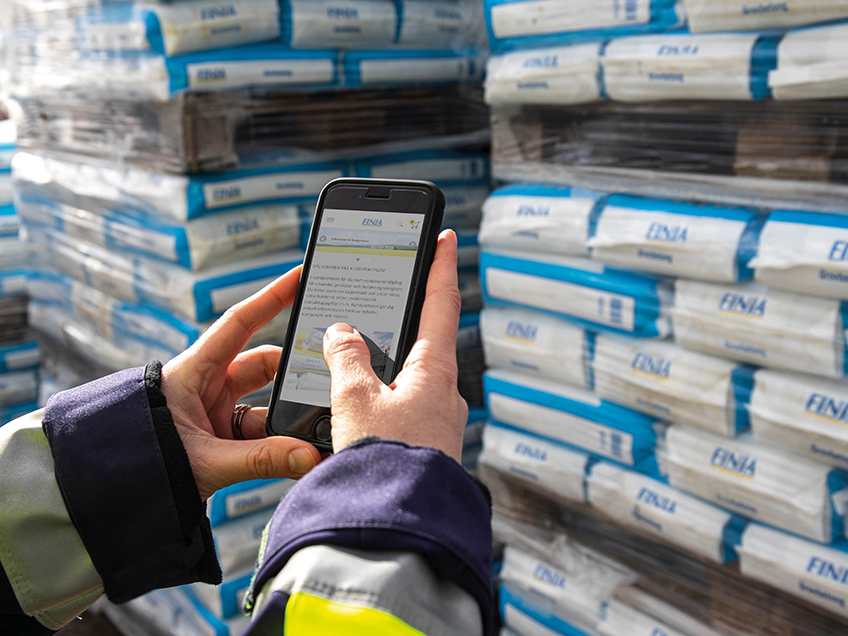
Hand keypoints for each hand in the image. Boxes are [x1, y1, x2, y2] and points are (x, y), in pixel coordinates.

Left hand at [161, 267, 322, 499]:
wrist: (114, 495)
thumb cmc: (142, 464)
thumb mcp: (203, 460)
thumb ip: (260, 460)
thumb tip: (309, 457)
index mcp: (193, 370)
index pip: (240, 322)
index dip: (272, 296)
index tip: (301, 275)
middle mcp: (207, 383)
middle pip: (264, 364)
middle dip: (296, 371)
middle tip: (329, 374)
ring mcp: (215, 410)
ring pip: (267, 400)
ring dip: (290, 414)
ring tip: (318, 425)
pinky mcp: (221, 435)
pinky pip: (261, 430)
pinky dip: (281, 440)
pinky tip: (302, 451)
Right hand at [322, 230, 467, 461]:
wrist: (399, 528)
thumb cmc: (383, 462)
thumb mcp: (354, 400)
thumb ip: (345, 358)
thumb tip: (341, 332)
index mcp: (434, 370)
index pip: (441, 302)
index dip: (440, 266)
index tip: (447, 236)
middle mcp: (444, 393)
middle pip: (424, 341)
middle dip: (402, 321)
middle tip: (383, 302)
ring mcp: (438, 423)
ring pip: (409, 380)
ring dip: (386, 367)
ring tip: (351, 365)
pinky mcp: (426, 447)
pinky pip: (403, 409)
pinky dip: (381, 399)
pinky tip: (358, 413)